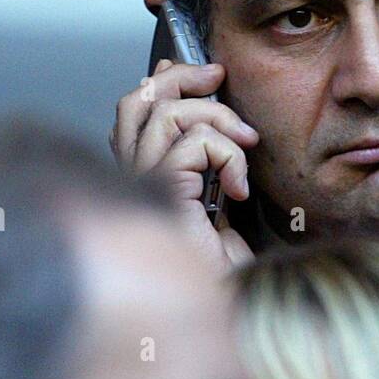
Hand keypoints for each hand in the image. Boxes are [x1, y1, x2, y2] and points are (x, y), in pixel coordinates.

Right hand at [111, 58, 259, 273]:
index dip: (166, 79)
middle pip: (137, 100)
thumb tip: (218, 112)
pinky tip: (239, 191)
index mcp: (142, 172)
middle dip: (182, 77)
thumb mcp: (222, 194)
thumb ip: (212, 156)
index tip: (210, 74)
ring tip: (246, 146)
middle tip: (218, 78)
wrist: (230, 303)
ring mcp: (142, 187)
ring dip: (219, 119)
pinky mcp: (162, 197)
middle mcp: (133, 177)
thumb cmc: (225, 263)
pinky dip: (229, 157)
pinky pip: (194, 146)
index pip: (134, 108)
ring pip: (167, 115)